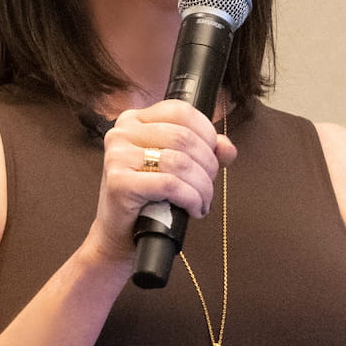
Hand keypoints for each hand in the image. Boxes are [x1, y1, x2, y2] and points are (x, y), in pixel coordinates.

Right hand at [83, 99, 237, 265]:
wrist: (120, 234)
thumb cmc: (148, 199)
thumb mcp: (178, 168)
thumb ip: (204, 151)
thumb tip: (227, 147)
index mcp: (135, 120)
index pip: (181, 111)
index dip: (207, 133)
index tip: (214, 157)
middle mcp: (122, 132)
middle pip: (183, 137)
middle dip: (207, 165)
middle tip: (208, 187)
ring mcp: (117, 156)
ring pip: (179, 162)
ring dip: (202, 186)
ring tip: (203, 202)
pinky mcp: (119, 182)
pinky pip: (169, 185)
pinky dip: (190, 198)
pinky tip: (194, 209)